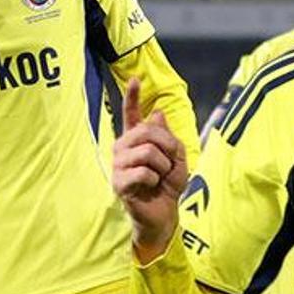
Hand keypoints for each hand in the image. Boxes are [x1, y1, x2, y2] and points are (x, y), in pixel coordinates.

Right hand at [113, 78, 186, 262]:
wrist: (163, 214)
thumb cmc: (168, 186)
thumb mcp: (176, 158)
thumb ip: (167, 136)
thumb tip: (156, 113)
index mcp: (136, 141)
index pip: (131, 115)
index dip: (132, 97)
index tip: (134, 79)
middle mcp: (123, 148)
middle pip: (147, 132)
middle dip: (167, 146)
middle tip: (169, 164)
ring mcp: (118, 164)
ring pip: (147, 152)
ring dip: (162, 167)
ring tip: (159, 178)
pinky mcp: (118, 181)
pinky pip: (143, 171)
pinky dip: (155, 180)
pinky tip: (150, 187)